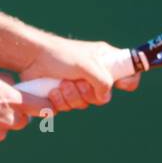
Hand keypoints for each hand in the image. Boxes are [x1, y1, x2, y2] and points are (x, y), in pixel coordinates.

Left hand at [16, 37, 139, 113]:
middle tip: (77, 82)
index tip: (122, 84)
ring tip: (61, 83)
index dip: (129, 80)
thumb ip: (102, 80)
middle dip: (88, 93)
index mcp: (105, 61)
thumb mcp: (86, 64)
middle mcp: (94, 75)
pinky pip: (69, 108)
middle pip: (104, 97)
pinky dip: (60, 101)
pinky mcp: (65, 96)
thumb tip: (105, 97)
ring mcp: (79, 86)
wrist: (32, 58)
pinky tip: (53, 91)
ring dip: (71, 96)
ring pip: (85, 104)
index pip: (128, 71)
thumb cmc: (60, 54)